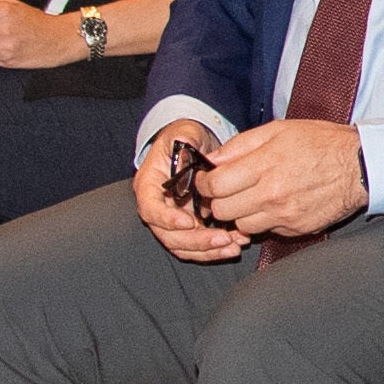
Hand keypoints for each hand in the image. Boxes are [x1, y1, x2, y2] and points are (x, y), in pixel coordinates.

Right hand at [137, 123, 247, 262]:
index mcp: (149, 185)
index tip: (190, 222)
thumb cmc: (185, 138)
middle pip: (168, 235)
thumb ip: (184, 141)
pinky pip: (197, 246)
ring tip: (233, 245)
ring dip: (208, 250)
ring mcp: (172, 220)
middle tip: (223, 238)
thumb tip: (187, 151)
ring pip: (183, 246)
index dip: (167, 219)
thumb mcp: (183, 133)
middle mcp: (157, 207)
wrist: (193, 146)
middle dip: (196, 241)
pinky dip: (215, 249)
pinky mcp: (189, 227)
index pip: (151, 209)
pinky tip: (235, 244)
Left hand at [187, 116, 367, 240]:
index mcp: (265, 165)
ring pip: (241, 225)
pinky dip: (264, 221)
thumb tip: (212, 159)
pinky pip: (266, 231)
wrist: (360, 166)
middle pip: (222, 211)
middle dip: (218, 202)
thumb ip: (241, 144)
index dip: (204, 185)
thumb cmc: (320, 143)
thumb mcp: (279, 129)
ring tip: (251, 198)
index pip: (215, 186)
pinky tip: (274, 206)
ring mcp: (284, 215)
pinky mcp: (296, 229)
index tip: (207, 181)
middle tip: (226, 192)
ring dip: (240, 214)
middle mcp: (272, 194)